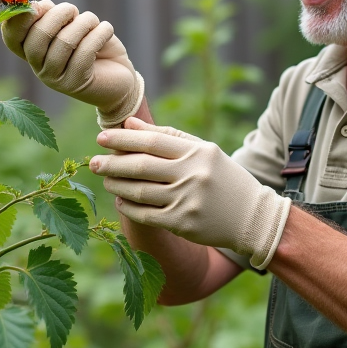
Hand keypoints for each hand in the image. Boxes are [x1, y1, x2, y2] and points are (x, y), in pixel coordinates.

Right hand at [1, 0, 143, 127]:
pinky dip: (99, 33)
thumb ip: (51, 16)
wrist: (120, 78)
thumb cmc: (92, 46)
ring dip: (84, 22)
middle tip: (72, 10)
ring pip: (65, 41)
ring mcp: (55, 79)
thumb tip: (34, 4)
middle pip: (38, 36)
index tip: (38, 4)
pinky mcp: (76, 84)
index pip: (10, 36)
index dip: (19, 17)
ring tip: (94, 22)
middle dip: (58, 15)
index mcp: (30, 51)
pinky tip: (106, 30)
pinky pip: (85, 51)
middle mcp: (38, 67)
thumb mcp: (70, 26)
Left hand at [91, 119, 291, 267]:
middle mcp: (192, 175)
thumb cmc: (225, 179)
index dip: (123, 139)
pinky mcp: (183, 223)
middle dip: (112, 162)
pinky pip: (146, 215)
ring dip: (117, 184)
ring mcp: (187, 200)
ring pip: (140, 191)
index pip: (152, 140)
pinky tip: (120, 200)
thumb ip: (169, 136)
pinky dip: (129, 207)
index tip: (102, 137)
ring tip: (105, 178)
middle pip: (141, 166)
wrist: (253, 217)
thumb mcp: (204, 152)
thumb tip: (130, 123)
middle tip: (93, 160)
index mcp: (198, 152)